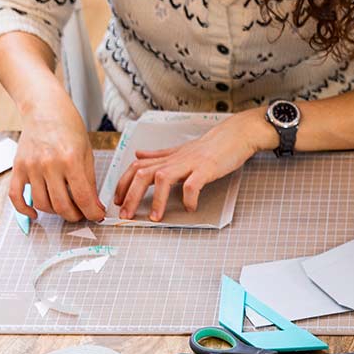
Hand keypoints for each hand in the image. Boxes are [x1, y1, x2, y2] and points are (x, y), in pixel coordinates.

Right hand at [9, 100, 104, 222]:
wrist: (44, 109)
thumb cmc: (68, 128)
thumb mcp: (87, 153)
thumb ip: (89, 181)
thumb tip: (93, 206)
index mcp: (71, 160)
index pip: (83, 198)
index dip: (93, 213)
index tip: (97, 216)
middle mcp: (49, 165)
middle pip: (62, 206)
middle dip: (75, 216)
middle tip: (82, 214)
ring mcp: (31, 167)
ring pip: (42, 204)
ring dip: (55, 212)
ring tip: (65, 207)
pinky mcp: (18, 167)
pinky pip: (16, 196)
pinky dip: (24, 210)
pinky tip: (35, 214)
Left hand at [113, 112, 266, 220]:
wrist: (235, 135)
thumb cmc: (211, 146)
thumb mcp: (179, 150)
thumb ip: (158, 155)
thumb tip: (138, 155)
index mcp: (167, 158)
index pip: (136, 168)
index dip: (123, 184)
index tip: (118, 201)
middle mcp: (174, 160)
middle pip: (143, 174)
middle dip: (131, 196)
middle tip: (127, 215)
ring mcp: (190, 164)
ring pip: (162, 179)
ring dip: (157, 200)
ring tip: (156, 218)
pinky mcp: (206, 169)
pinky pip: (192, 185)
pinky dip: (188, 199)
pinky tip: (190, 208)